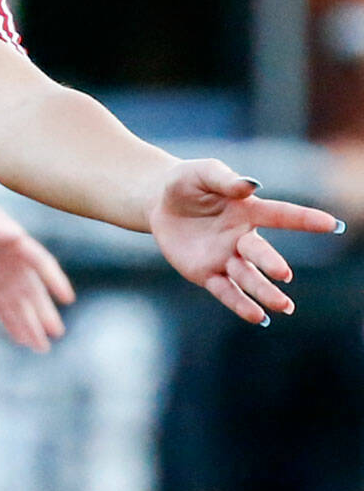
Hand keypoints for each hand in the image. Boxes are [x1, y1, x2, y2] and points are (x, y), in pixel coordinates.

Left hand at [0, 189, 73, 351]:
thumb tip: (15, 235)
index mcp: (16, 242)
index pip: (41, 262)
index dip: (54, 279)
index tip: (68, 297)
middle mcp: (14, 263)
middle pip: (34, 290)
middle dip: (44, 312)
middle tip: (56, 332)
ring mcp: (0, 276)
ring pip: (19, 305)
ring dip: (30, 325)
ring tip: (42, 348)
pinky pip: (1, 309)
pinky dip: (11, 325)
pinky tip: (23, 341)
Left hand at [148, 160, 342, 325]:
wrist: (159, 203)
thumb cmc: (187, 183)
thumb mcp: (202, 173)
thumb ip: (225, 179)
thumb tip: (250, 185)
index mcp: (248, 211)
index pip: (280, 215)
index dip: (305, 219)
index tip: (332, 224)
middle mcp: (241, 238)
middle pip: (259, 253)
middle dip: (271, 263)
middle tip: (283, 274)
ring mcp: (225, 258)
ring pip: (248, 277)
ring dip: (264, 292)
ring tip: (282, 307)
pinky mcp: (206, 273)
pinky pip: (225, 291)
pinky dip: (240, 304)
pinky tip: (257, 317)